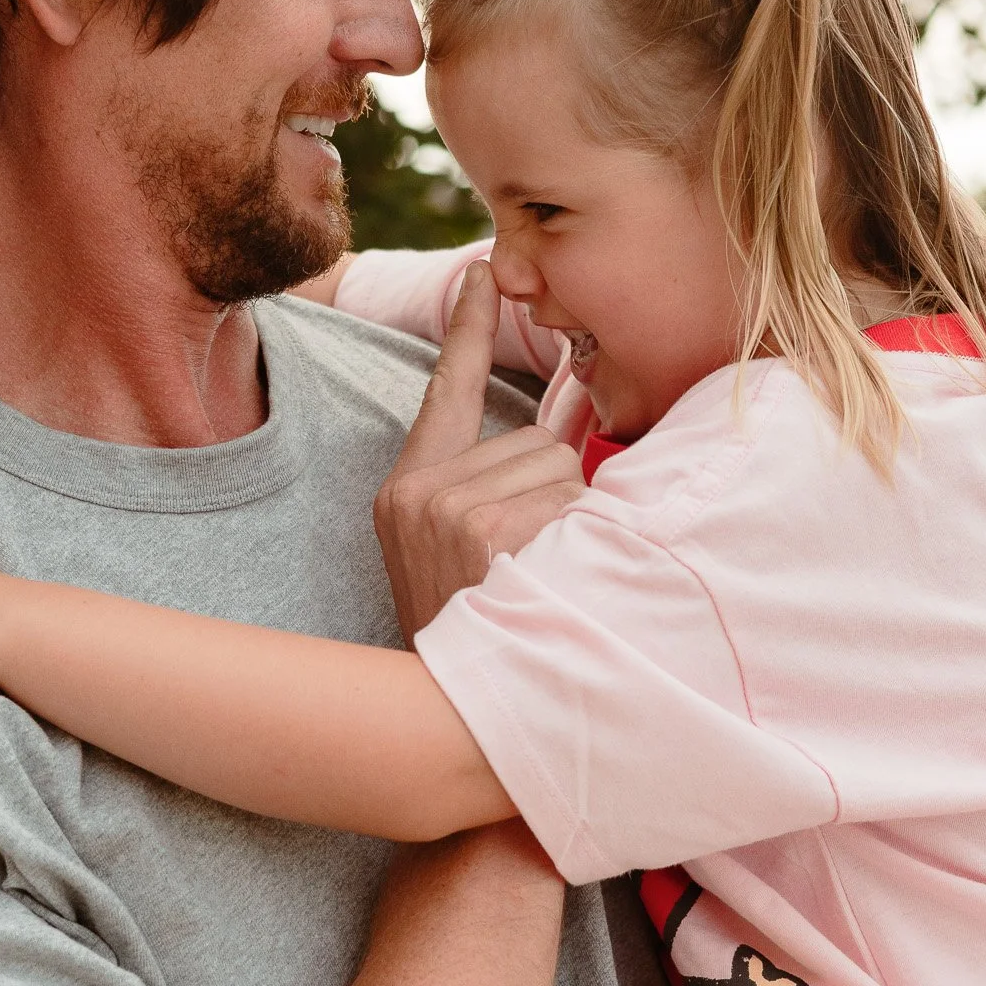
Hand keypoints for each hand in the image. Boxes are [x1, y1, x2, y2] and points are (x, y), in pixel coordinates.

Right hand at [374, 264, 584, 640]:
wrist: (445, 714)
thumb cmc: (472, 630)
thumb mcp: (459, 557)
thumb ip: (491, 492)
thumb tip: (562, 440)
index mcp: (408, 489)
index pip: (448, 390)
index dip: (469, 328)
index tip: (483, 272)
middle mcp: (420, 491)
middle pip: (540, 443)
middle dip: (556, 496)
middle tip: (532, 565)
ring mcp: (447, 509)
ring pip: (561, 468)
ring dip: (571, 522)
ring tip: (537, 578)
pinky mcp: (481, 528)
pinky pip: (569, 502)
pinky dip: (577, 542)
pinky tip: (548, 585)